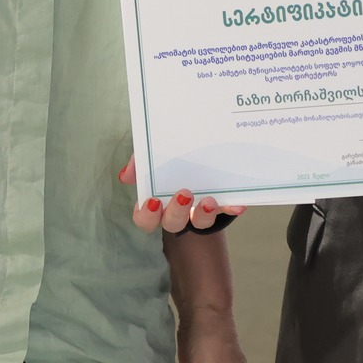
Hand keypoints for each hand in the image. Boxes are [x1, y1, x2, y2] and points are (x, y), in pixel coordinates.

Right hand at [119, 156, 246, 232]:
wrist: (203, 139)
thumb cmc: (171, 151)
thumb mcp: (153, 152)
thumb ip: (139, 161)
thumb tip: (125, 177)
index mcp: (157, 200)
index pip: (145, 219)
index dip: (147, 216)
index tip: (154, 201)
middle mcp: (178, 209)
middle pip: (172, 223)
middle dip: (177, 212)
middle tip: (184, 194)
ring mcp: (200, 208)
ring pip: (200, 223)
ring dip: (203, 216)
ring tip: (208, 200)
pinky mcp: (222, 202)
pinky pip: (227, 210)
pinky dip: (232, 208)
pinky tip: (237, 204)